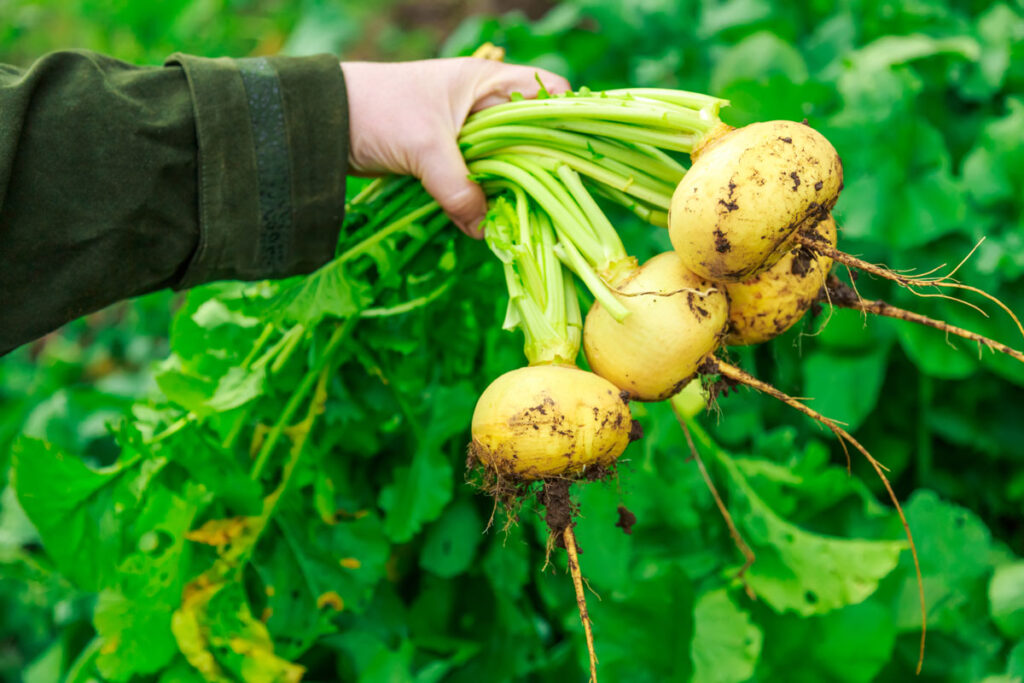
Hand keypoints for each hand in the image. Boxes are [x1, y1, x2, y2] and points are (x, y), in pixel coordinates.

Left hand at [341, 58, 570, 237]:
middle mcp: (483, 105)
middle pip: (532, 137)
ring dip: (508, 190)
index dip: (566, 120)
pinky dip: (483, 199)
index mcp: (487, 82)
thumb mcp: (424, 149)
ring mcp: (466, 134)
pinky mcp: (447, 159)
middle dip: (539, 168)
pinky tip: (489, 220)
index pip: (548, 92)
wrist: (321, 124)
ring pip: (505, 164)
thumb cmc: (378, 112)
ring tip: (521, 216)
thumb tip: (486, 230)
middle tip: (549, 200)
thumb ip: (460, 189)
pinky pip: (479, 181)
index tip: (574, 158)